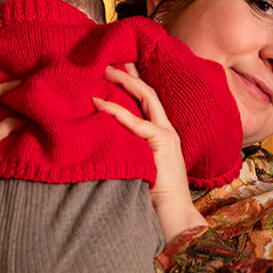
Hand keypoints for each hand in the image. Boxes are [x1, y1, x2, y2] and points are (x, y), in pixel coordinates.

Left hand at [95, 65, 206, 242]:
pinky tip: (99, 103)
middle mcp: (166, 129)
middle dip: (129, 74)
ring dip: (123, 82)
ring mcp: (165, 134)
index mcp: (162, 134)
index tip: (119, 68)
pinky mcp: (161, 143)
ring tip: (103, 70)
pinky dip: (116, 111)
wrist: (173, 212)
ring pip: (146, 99)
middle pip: (149, 93)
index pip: (149, 101)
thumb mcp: (139, 165)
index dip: (135, 83)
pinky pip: (135, 123)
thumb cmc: (153, 195)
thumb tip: (102, 140)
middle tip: (109, 60)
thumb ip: (128, 150)